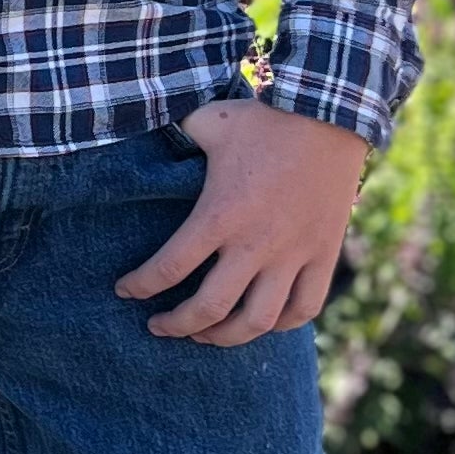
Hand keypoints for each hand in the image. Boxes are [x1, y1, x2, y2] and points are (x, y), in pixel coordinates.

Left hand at [116, 101, 367, 345]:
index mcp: (220, 213)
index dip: (140, 286)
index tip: (124, 290)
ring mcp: (294, 254)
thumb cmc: (262, 119)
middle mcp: (256, 243)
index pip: (169, 268)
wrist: (330, 116)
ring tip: (204, 335)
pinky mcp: (324, 255)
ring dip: (225, 337)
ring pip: (258, 321)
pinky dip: (280, 324)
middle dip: (178, 326)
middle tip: (159, 326)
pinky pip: (304, 308)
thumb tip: (147, 137)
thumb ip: (175, 135)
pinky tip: (260, 321)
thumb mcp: (208, 122)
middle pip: (210, 308)